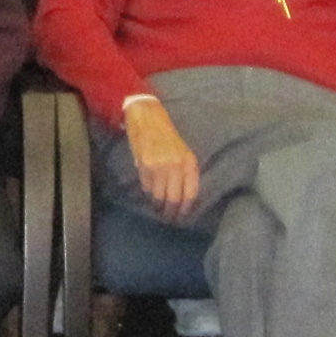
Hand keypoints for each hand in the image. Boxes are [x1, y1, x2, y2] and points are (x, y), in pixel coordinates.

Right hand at [121, 98, 200, 219]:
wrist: (148, 119)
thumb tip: (183, 197)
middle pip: (174, 199)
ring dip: (158, 206)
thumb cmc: (168, 136)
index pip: (190, 194)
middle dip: (171, 212)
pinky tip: (149, 195)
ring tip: (158, 209)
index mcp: (189, 163)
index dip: (185, 208)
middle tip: (169, 217)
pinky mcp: (144, 166)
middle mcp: (176, 166)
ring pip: (159, 196)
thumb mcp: (183, 153)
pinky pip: (147, 188)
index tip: (182, 216)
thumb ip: (184, 172)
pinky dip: (148, 194)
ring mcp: (160, 167)